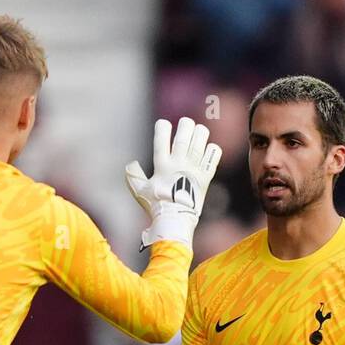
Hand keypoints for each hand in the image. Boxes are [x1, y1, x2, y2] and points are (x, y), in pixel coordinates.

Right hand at [125, 117, 221, 248]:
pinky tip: (207, 150)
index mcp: (162, 166)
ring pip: (200, 140)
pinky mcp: (206, 176)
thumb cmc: (156, 206)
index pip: (161, 139)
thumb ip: (133, 176)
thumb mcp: (139, 192)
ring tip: (198, 132)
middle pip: (184, 135)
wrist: (175, 220)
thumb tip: (131, 164)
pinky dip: (212, 149)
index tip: (163, 124)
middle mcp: (178, 164)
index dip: (162, 127)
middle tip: (185, 124)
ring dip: (200, 132)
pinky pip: (213, 154)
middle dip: (185, 125)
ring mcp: (193, 169)